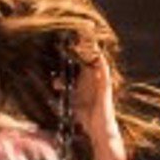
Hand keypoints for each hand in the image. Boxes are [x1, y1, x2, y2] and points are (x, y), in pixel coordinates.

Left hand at [70, 36, 124, 159]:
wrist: (97, 129)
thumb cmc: (84, 116)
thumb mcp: (68, 101)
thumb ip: (62, 91)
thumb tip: (54, 81)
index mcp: (82, 80)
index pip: (78, 61)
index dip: (73, 50)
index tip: (64, 40)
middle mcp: (91, 78)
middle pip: (87, 56)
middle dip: (83, 44)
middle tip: (78, 30)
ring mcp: (99, 82)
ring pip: (96, 61)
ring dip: (92, 50)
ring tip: (88, 36)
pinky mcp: (105, 88)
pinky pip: (103, 73)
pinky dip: (101, 64)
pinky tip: (98, 55)